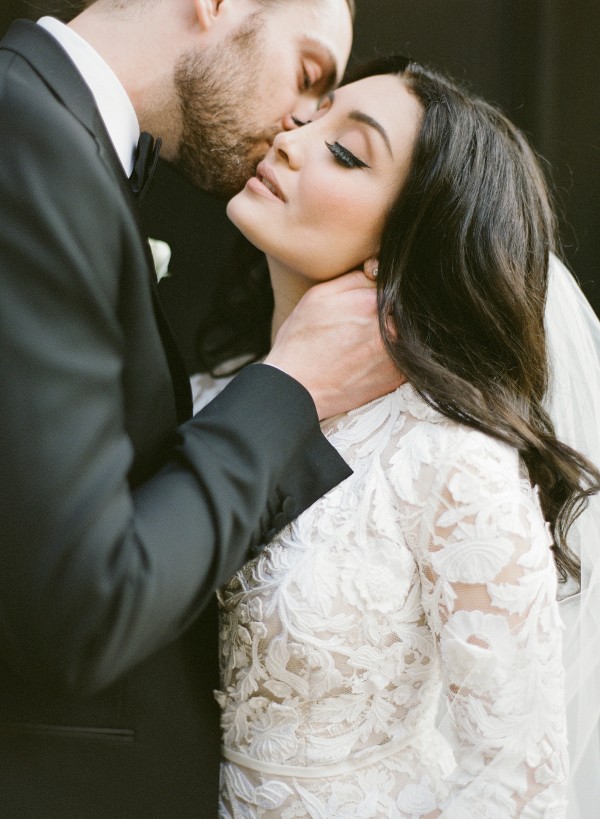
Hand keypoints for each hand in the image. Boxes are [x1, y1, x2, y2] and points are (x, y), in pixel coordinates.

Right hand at [264, 270, 404, 419]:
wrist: (296, 390)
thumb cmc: (300, 343)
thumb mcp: (317, 296)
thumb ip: (353, 279)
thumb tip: (378, 270)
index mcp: (370, 301)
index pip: (389, 284)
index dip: (374, 293)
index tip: (362, 305)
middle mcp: (389, 326)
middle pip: (400, 308)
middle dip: (385, 313)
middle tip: (358, 328)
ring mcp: (396, 353)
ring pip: (404, 332)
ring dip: (390, 333)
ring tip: (361, 345)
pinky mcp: (398, 376)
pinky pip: (405, 356)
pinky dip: (393, 355)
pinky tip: (368, 360)